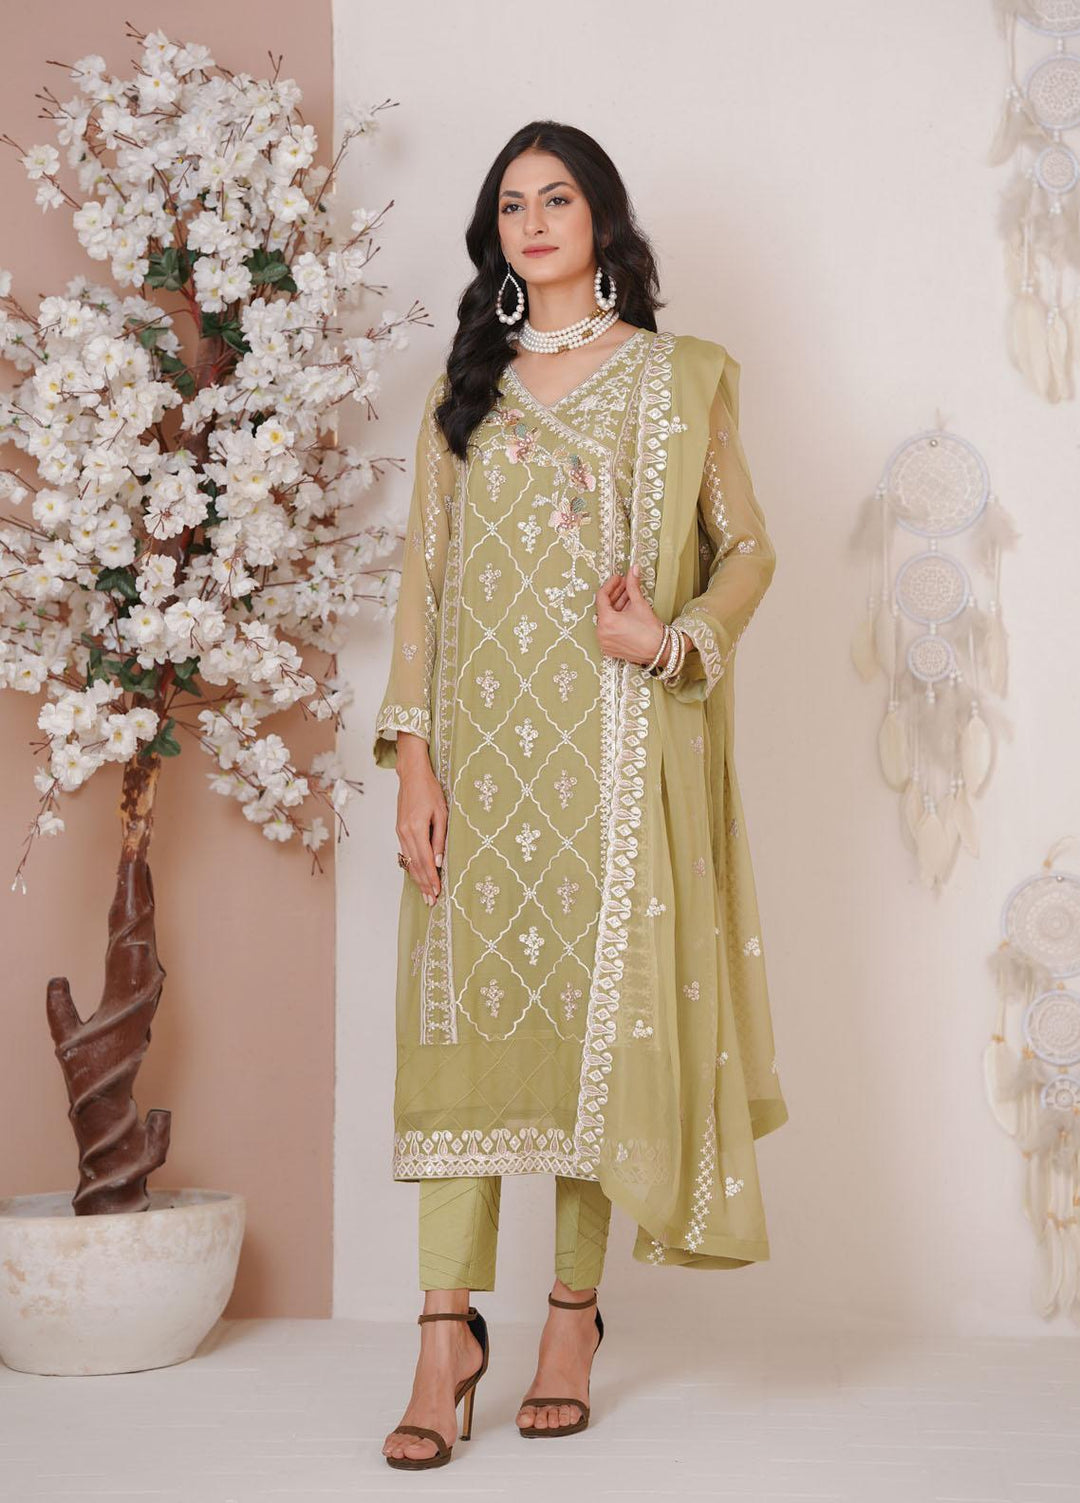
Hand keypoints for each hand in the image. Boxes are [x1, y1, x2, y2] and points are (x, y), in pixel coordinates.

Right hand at [395, 732, 445, 904]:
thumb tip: (439, 861)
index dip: (432, 877)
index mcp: (416, 828)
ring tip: (425, 893)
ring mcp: (400, 832)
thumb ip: (440, 838)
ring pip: (408, 861)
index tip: (437, 891)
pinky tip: (417, 875)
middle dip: (424, 884)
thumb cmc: (430, 790)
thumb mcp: (441, 813)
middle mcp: (405, 833)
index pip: (425, 860)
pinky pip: (405, 853)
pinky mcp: (399, 830)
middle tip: (431, 901)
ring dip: (417, 878)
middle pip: (414, 865)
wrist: (412, 775)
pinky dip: (412, 866)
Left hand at [595, 561, 666, 666]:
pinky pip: (609, 629)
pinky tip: (626, 610)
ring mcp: (605, 642)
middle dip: (615, 594)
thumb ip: (633, 585)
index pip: (602, 596)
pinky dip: (616, 619)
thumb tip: (633, 570)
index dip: (610, 584)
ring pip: (607, 618)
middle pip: (604, 607)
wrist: (660, 650)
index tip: (618, 578)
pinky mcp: (609, 648)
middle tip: (624, 584)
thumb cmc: (650, 630)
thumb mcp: (639, 603)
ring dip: (617, 606)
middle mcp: (602, 633)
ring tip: (629, 596)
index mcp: (606, 622)